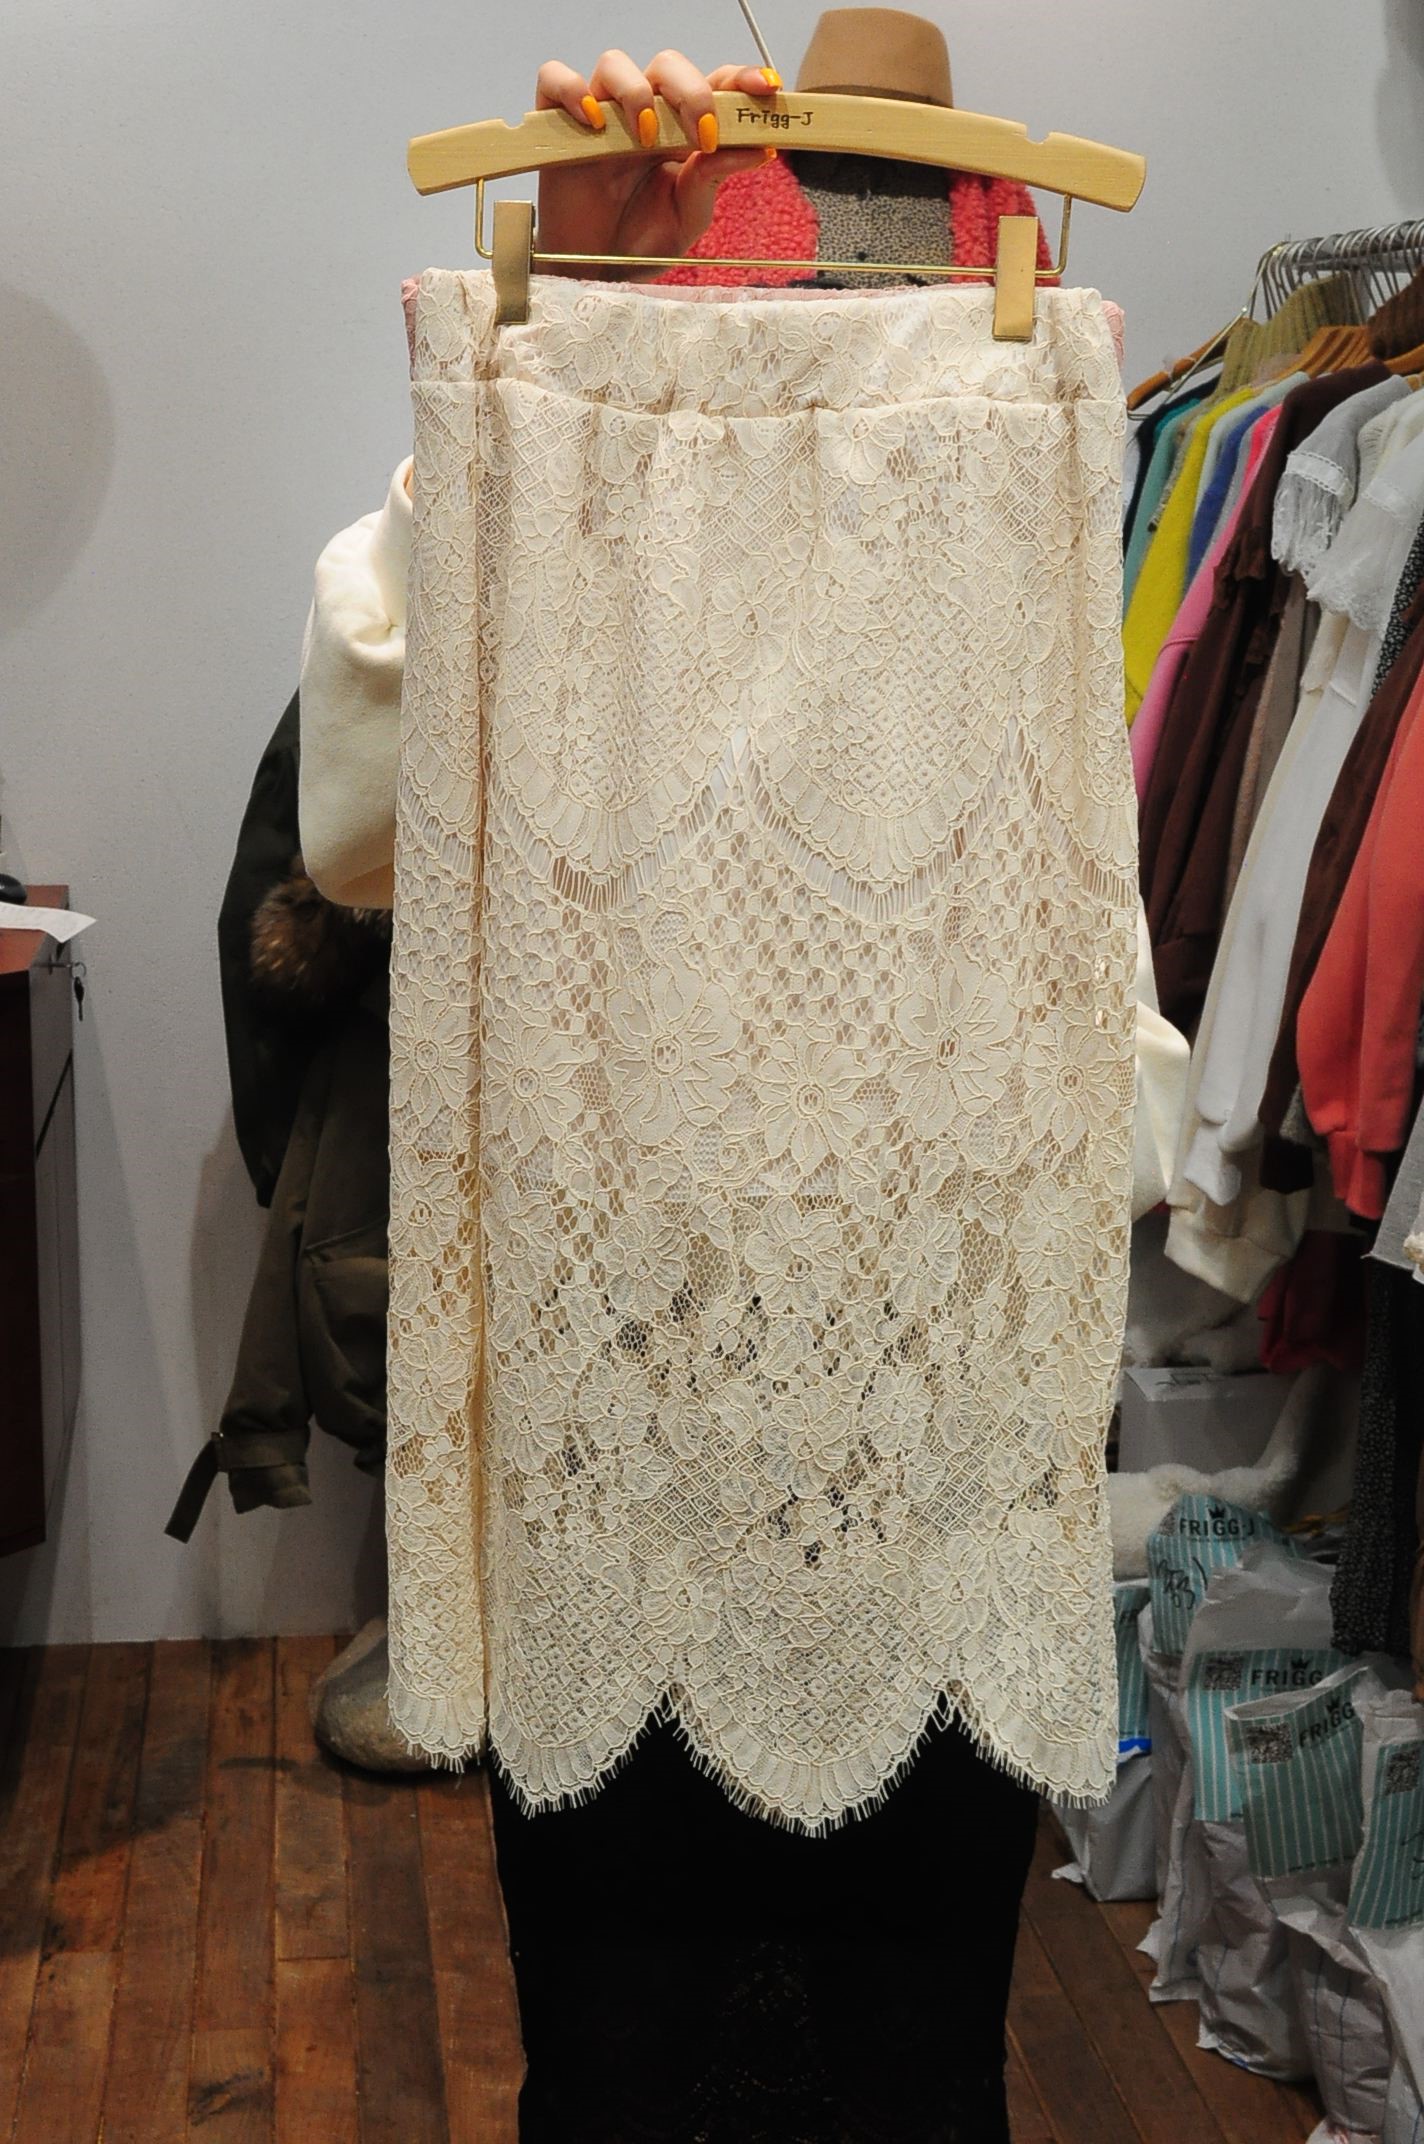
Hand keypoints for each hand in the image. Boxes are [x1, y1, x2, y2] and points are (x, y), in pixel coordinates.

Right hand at [534, 49, 778, 276]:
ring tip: (645, 138)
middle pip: (667, 65)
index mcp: (680, 131)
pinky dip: (571, 90)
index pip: (712, 85)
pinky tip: (592, 121)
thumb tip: (760, 149)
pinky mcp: (557, 124)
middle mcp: (642, 114)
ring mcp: (600, 116)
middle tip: (703, 136)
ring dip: (637, 92)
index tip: (767, 88)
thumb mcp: (687, 217)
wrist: (591, 276)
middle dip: (692, 91)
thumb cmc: (638, 246)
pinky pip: (555, 79)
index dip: (741, 77)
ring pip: (614, 64)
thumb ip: (715, 180)